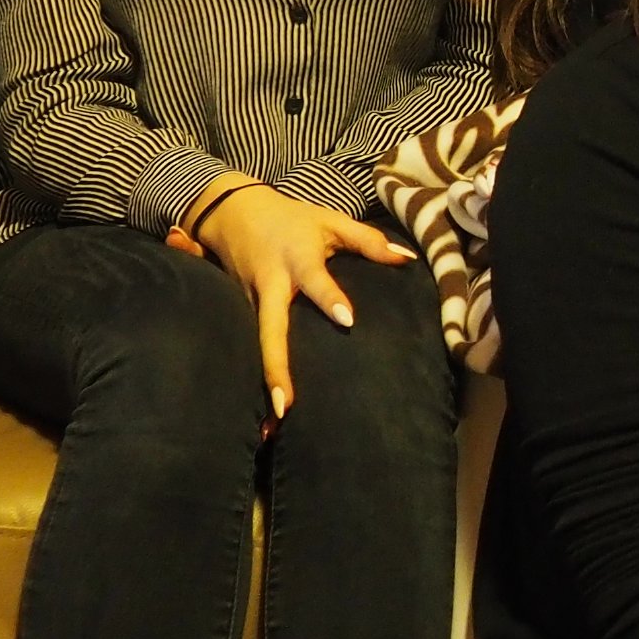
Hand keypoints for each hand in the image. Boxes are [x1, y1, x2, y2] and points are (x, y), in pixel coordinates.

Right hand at [192, 183, 415, 417]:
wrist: (230, 210)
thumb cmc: (292, 219)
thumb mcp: (331, 221)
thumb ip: (369, 241)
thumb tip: (408, 258)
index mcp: (296, 259)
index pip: (315, 279)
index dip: (329, 297)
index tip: (347, 320)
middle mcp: (270, 285)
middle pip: (269, 330)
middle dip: (276, 367)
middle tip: (286, 404)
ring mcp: (249, 302)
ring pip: (254, 346)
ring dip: (262, 384)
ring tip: (272, 428)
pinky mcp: (239, 313)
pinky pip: (247, 349)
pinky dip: (252, 380)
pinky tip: (262, 422)